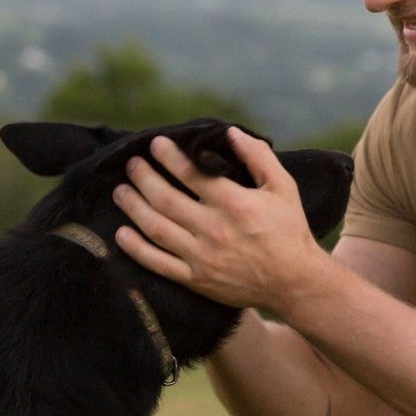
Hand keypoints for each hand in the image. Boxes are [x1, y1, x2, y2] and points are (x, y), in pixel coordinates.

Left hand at [112, 127, 328, 313]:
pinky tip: (122, 233)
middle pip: (166, 199)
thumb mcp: (283, 187)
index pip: (192, 174)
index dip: (169, 157)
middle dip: (143, 178)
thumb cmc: (290, 230)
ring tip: (121, 192)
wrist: (295, 282)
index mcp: (236, 204)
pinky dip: (137, 248)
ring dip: (134, 207)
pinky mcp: (197, 279)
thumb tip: (231, 133)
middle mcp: (215, 229)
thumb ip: (258, 157)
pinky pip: (158, 263)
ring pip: (157, 228)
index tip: (155, 145)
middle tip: (131, 165)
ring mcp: (203, 257)